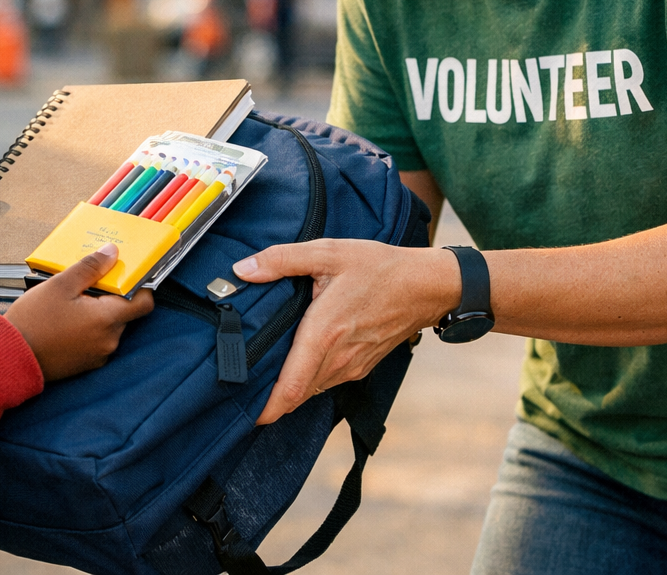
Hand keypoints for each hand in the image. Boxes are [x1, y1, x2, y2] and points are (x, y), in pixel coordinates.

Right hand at [4, 244, 154, 380]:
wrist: (10, 357)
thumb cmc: (33, 322)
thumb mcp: (60, 285)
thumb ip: (90, 267)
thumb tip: (112, 253)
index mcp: (107, 319)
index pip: (143, 303)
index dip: (140, 286)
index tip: (128, 274)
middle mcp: (108, 340)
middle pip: (124, 313)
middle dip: (110, 297)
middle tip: (87, 284)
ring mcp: (97, 355)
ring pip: (108, 326)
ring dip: (97, 313)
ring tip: (71, 303)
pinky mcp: (85, 364)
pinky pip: (95, 340)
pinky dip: (87, 329)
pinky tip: (66, 321)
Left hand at [232, 240, 457, 424]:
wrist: (426, 286)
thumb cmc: (378, 267)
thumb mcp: (327, 252)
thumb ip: (281, 260)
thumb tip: (242, 269)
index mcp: (324, 333)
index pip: (290, 387)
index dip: (266, 408)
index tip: (245, 413)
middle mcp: (338, 358)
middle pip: (296, 394)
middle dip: (269, 398)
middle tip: (240, 389)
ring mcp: (352, 366)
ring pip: (311, 389)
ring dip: (289, 388)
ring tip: (262, 374)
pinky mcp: (361, 366)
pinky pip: (327, 381)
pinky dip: (308, 379)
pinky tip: (296, 361)